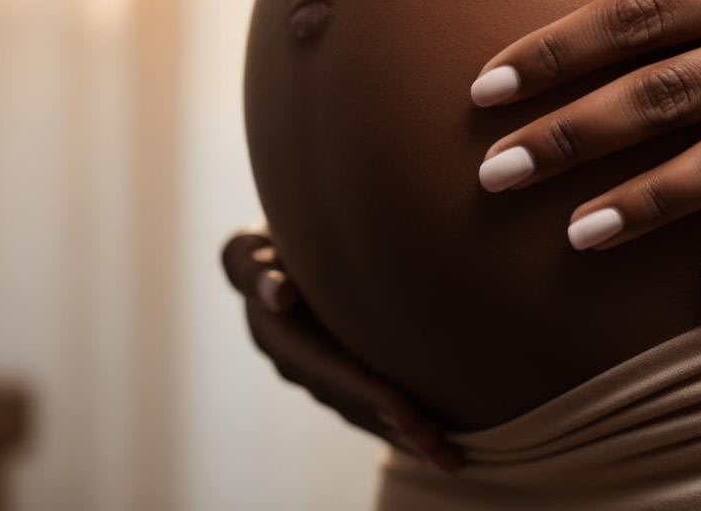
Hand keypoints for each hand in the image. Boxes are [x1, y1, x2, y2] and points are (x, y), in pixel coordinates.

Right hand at [220, 226, 462, 471]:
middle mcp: (296, 365)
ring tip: (450, 457)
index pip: (329, 371)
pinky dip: (403, 428)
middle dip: (399, 426)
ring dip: (408, 437)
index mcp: (277, 335)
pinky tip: (437, 443)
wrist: (267, 255)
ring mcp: (315, 376)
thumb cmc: (267, 242)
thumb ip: (255, 268)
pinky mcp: (334, 377)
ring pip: (366, 414)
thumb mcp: (250, 251)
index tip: (405, 413)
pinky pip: (369, 409)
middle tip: (443, 448)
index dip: (368, 393)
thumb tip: (280, 294)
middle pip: (355, 403)